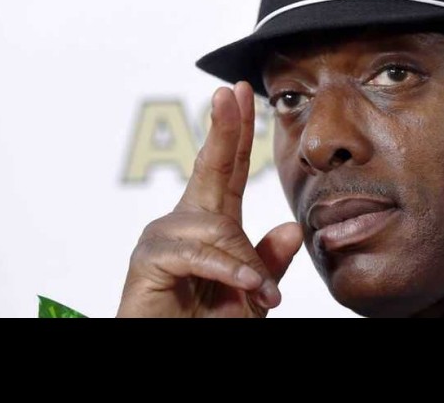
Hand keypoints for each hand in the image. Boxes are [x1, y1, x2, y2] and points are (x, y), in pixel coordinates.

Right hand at [117, 82, 303, 317]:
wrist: (172, 350)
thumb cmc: (207, 322)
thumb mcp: (250, 293)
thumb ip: (268, 262)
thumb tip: (293, 228)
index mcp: (213, 222)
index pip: (227, 167)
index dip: (234, 130)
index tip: (241, 93)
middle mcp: (186, 221)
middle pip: (209, 165)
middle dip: (223, 127)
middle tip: (231, 92)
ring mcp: (163, 237)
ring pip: (217, 227)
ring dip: (244, 262)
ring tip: (258, 293)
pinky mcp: (149, 258)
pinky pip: (199, 253)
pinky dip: (227, 270)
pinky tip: (244, 285)